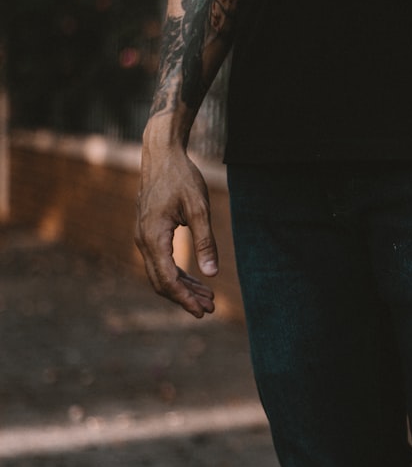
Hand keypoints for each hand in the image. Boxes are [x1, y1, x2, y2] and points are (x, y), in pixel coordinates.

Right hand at [134, 142, 217, 317]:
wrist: (161, 156)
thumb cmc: (182, 178)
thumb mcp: (200, 208)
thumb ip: (205, 241)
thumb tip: (212, 273)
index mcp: (153, 237)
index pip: (167, 279)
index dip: (184, 298)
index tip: (202, 311)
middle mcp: (143, 241)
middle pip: (161, 281)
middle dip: (185, 298)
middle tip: (210, 309)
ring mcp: (144, 238)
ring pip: (161, 273)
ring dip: (183, 287)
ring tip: (209, 298)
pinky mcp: (150, 233)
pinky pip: (162, 261)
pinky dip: (179, 273)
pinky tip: (197, 279)